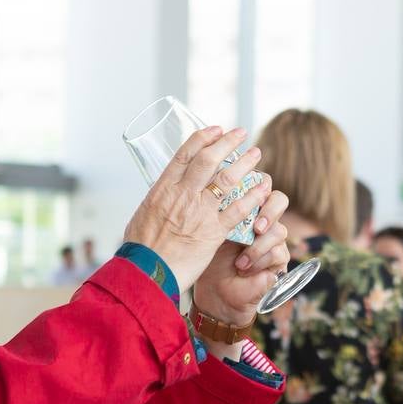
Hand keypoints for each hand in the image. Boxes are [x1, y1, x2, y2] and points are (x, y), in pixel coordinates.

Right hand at [123, 127, 270, 292]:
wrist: (146, 273)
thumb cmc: (140, 250)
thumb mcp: (142, 215)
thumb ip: (157, 202)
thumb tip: (161, 196)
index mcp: (163, 188)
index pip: (185, 154)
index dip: (203, 138)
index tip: (215, 130)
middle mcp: (183, 195)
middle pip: (209, 159)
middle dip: (228, 143)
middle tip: (241, 134)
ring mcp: (199, 212)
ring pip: (227, 180)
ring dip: (245, 164)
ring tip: (256, 154)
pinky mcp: (213, 232)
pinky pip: (238, 210)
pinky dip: (252, 197)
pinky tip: (262, 189)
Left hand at [193, 186, 290, 326]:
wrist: (215, 293)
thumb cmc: (208, 258)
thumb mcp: (207, 230)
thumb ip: (215, 208)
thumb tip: (213, 186)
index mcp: (246, 207)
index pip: (261, 184)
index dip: (258, 184)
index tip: (243, 194)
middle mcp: (263, 220)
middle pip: (279, 200)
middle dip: (269, 211)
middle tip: (256, 227)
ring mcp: (273, 240)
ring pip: (279, 230)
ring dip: (259, 246)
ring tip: (240, 260)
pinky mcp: (279, 261)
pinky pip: (278, 253)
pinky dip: (259, 261)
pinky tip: (243, 268)